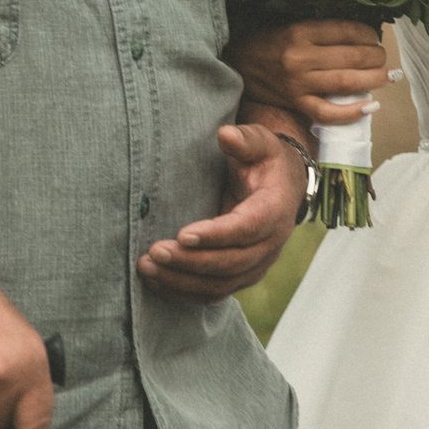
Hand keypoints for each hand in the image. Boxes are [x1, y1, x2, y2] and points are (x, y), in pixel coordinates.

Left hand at [139, 121, 300, 304]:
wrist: (282, 187)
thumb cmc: (265, 161)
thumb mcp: (260, 143)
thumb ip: (244, 139)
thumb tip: (226, 135)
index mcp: (275, 211)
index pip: (246, 229)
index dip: (216, 235)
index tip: (182, 235)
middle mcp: (270, 245)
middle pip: (230, 263)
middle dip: (190, 262)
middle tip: (154, 252)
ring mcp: (256, 265)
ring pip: (220, 284)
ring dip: (181, 280)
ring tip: (146, 267)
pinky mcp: (241, 276)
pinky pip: (213, 293)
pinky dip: (184, 292)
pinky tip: (155, 281)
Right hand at [231, 21, 388, 126]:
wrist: (239, 65)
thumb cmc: (269, 42)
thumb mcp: (292, 25)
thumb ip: (322, 31)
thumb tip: (362, 35)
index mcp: (300, 31)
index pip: (345, 31)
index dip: (368, 34)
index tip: (375, 37)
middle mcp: (301, 57)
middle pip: (351, 57)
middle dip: (376, 57)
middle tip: (385, 58)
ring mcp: (299, 83)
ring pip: (347, 82)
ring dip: (375, 79)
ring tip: (389, 76)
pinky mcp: (297, 103)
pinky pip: (329, 112)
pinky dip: (353, 111)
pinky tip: (370, 106)